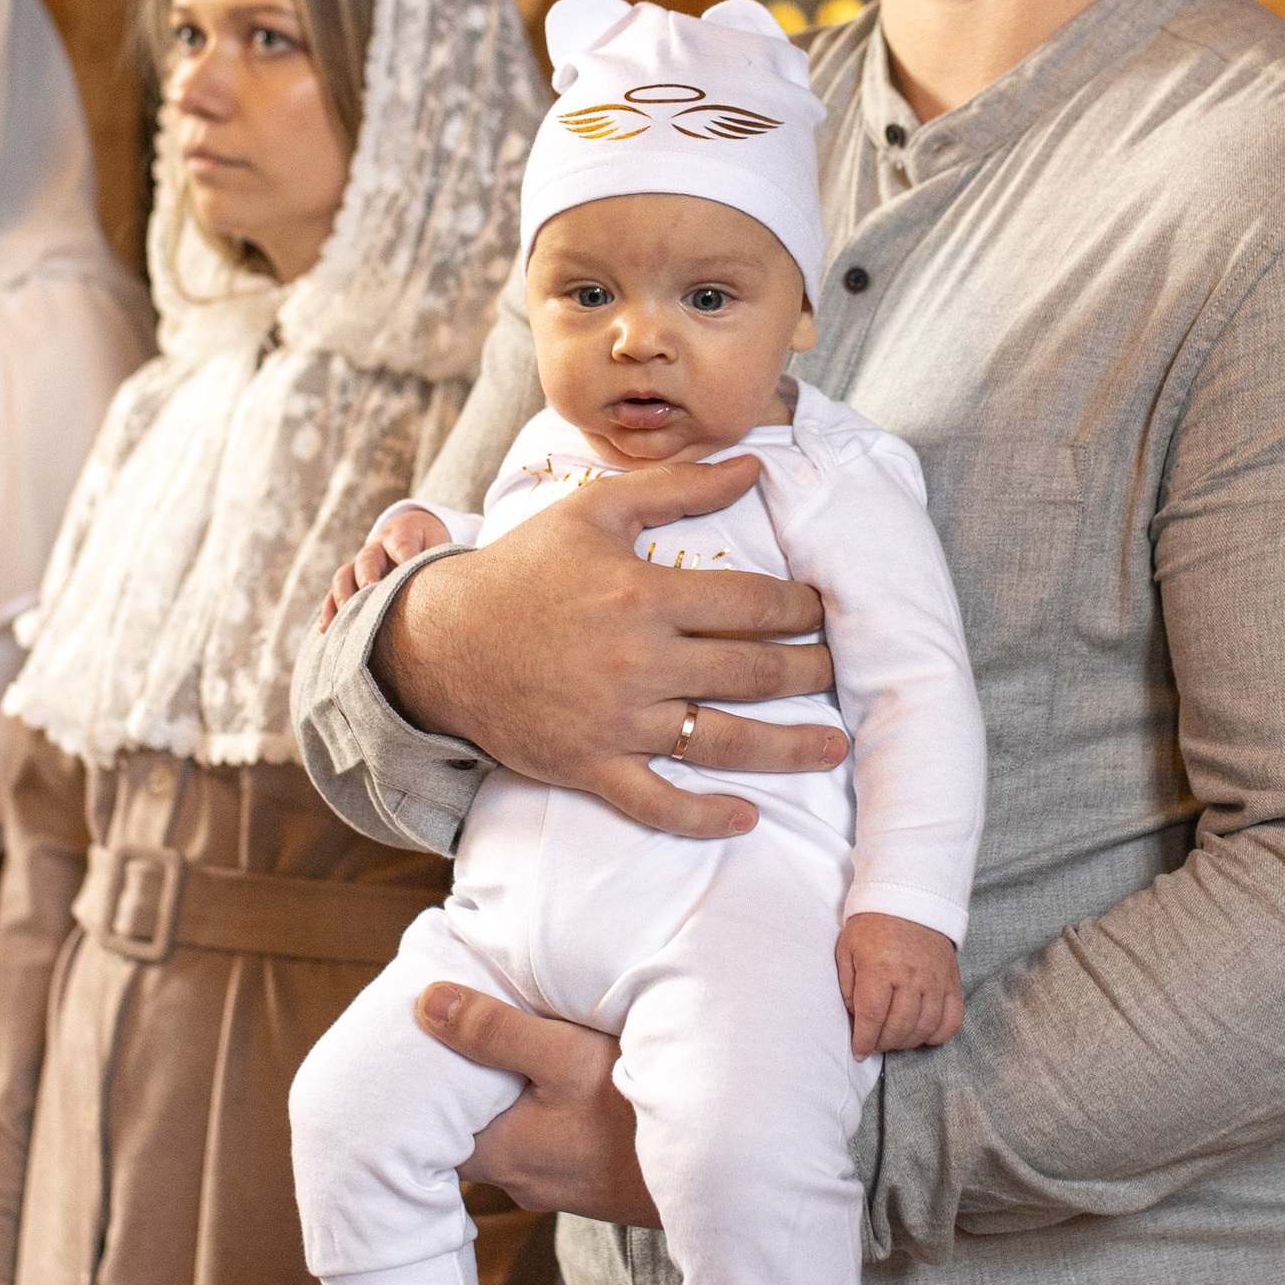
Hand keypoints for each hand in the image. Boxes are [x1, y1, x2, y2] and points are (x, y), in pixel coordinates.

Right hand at [318, 504, 452, 631]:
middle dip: (368, 575)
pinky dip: (330, 611)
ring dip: (344, 597)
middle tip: (371, 590)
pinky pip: (333, 595)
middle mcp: (376, 547)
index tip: (407, 569)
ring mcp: (359, 564)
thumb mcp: (439, 545)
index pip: (401, 544)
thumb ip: (441, 562)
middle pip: (367, 558)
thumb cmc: (430, 545)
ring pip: (344, 576)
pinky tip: (328, 629)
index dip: (404, 557)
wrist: (412, 532)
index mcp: (401, 533)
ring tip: (347, 618)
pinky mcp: (350, 581)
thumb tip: (456, 587)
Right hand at [375, 461, 844, 839]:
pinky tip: (746, 816)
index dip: (800, 606)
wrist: (442, 640)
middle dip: (809, 671)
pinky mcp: (591, 767)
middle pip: (752, 671)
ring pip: (722, 742)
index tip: (823, 609)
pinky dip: (704, 816)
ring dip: (788, 748)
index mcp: (643, 594)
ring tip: (834, 744)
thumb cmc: (524, 569)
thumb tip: (751, 467)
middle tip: (841, 669)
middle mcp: (637, 661)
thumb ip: (678, 487)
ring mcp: (615, 722)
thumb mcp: (596, 511)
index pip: (751, 602)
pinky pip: (658, 803)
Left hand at [418, 983, 659, 1223]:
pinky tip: (548, 1081)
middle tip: (446, 1037)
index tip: (407, 1050)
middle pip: (464, 1131)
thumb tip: (425, 1004)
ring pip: (506, 1136)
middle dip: (457, 1089)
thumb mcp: (564, 1058)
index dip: (414, 1091)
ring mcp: (554, 1184)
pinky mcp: (585, 1179)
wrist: (714, 1175)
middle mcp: (519, 1178)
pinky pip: (541, 1142)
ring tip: (494, 1050)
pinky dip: (534, 1112)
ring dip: (500, 1100)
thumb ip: (495, 1031)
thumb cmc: (634, 1118)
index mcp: (498, 1154)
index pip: (424, 1130)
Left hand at [837, 912, 964, 1058]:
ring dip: (907, 1041)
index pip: (872, 1017)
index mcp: (880, 968)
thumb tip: (856, 1019)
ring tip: (894, 1039)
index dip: (864, 1040)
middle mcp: (910, 976)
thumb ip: (848, 987)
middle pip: (898, 1027)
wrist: (909, 899)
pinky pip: (952, 1019)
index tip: (859, 1051)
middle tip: (874, 1043)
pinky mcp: (952, 981)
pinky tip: (923, 1033)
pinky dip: (938, 1034)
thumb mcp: (847, 950)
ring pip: (924, 1027)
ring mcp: (935, 980)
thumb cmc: (873, 926)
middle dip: (883, 1043)